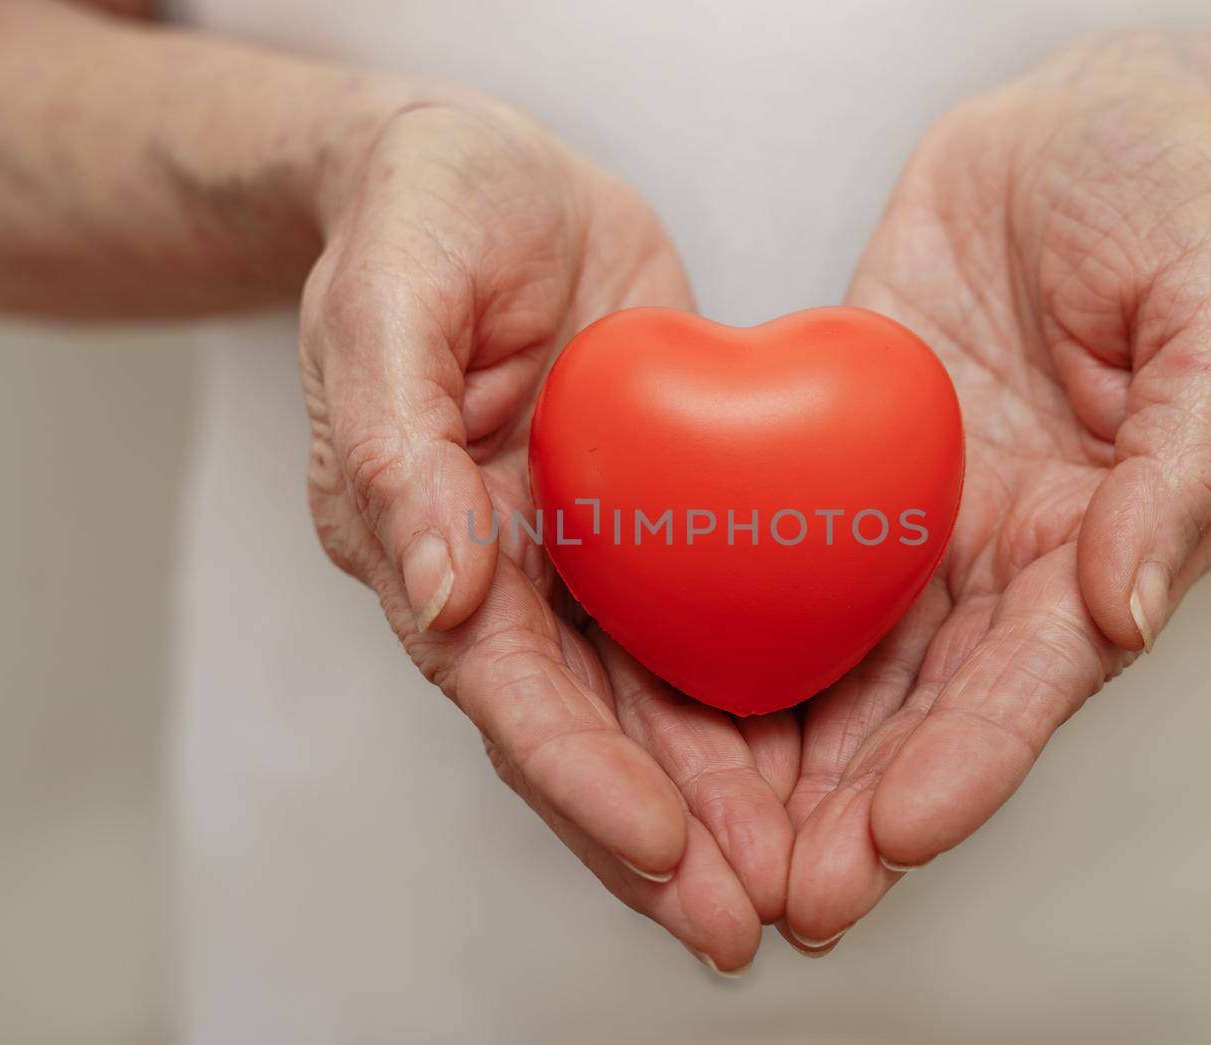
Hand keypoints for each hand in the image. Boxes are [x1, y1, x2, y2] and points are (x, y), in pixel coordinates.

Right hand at [299, 95, 795, 971]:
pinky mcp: (647, 522)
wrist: (487, 175)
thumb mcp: (392, 289)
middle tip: (748, 924)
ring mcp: (577, 556)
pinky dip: (753, 704)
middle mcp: (495, 573)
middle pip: (579, 731)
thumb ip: (393, 441)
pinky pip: (702, 626)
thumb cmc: (423, 210)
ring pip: (647, 706)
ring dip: (715, 805)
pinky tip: (817, 770)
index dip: (575, 776)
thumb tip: (438, 592)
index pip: (499, 684)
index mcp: (415, 534)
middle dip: (658, 838)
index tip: (662, 850)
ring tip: (797, 888)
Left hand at [782, 34, 1210, 949]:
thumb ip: (1181, 468)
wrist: (1094, 122)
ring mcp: (918, 509)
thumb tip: (1128, 608)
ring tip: (717, 842)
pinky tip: (677, 691)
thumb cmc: (1178, 205)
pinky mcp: (848, 451)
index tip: (893, 841)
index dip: (965, 766)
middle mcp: (1002, 549)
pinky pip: (784, 545)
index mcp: (1101, 538)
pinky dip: (739, 624)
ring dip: (788, 756)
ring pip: (846, 656)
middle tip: (783, 896)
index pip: (1027, 680)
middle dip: (857, 807)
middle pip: (925, 705)